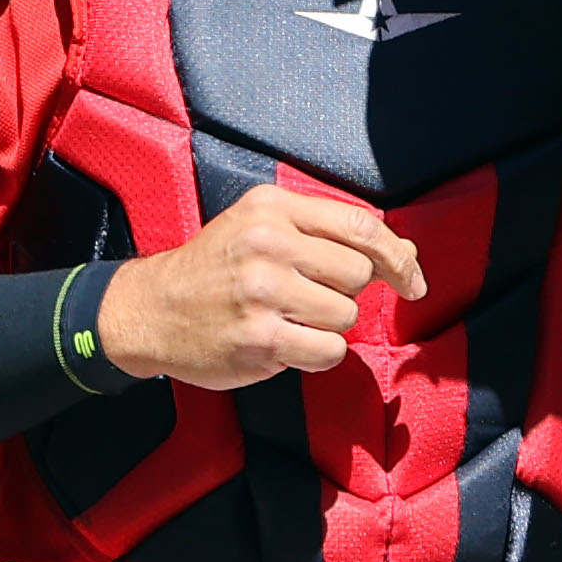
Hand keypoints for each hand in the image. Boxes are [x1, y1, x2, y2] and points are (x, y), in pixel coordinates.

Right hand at [95, 186, 424, 391]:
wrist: (149, 310)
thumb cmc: (218, 268)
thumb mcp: (262, 226)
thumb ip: (330, 233)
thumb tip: (407, 255)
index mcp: (272, 207)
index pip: (360, 226)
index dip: (397, 255)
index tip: (412, 277)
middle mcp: (268, 244)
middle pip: (358, 274)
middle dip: (345, 292)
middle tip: (309, 297)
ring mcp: (263, 293)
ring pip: (346, 315)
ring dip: (328, 325)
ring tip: (289, 318)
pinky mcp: (260, 339)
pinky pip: (329, 351)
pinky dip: (319, 354)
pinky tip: (287, 344)